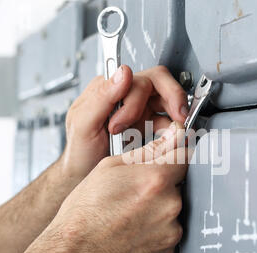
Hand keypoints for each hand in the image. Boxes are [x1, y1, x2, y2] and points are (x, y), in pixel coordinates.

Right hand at [6, 122, 188, 252]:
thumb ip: (147, 151)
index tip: (170, 158)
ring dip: (158, 209)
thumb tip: (171, 140)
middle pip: (177, 185)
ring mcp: (170, 231)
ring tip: (130, 215)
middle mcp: (168, 206)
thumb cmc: (83, 215)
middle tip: (134, 193)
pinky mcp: (167, 251)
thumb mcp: (109, 168)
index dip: (175, 155)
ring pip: (173, 210)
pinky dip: (155, 230)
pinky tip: (133, 230)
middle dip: (161, 185)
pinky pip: (168, 233)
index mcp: (155, 179)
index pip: (185, 156)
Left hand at [60, 65, 188, 180]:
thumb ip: (102, 97)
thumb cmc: (79, 152)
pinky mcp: (147, 127)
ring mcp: (138, 111)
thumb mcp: (83, 125)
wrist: (84, 175)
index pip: (138, 78)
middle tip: (177, 118)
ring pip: (168, 102)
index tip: (139, 117)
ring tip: (171, 135)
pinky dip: (173, 132)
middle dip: (172, 99)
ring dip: (173, 117)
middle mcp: (126, 96)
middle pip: (160, 84)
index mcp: (109, 89)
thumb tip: (124, 73)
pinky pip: (168, 123)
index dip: (145, 97)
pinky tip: (169, 142)